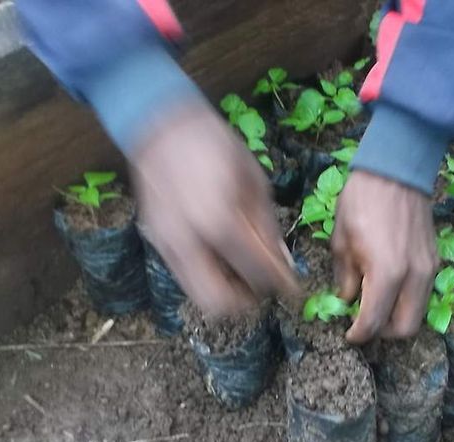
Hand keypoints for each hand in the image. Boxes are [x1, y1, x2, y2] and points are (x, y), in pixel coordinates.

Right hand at [130, 101, 297, 315]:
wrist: (161, 126)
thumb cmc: (215, 146)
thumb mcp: (254, 181)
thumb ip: (267, 226)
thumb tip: (283, 261)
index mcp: (220, 222)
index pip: (258, 273)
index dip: (282, 285)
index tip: (295, 288)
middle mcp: (191, 242)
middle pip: (222, 304)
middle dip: (249, 300)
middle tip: (266, 284)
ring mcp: (168, 246)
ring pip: (200, 297)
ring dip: (228, 295)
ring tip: (245, 274)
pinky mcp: (158, 243)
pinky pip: (187, 279)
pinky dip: (210, 279)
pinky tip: (224, 260)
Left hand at [332, 171, 437, 342]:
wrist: (396, 171)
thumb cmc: (362, 201)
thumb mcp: (342, 241)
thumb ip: (346, 278)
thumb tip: (348, 300)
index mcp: (386, 274)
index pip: (374, 322)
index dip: (359, 334)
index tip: (349, 334)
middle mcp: (413, 277)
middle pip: (405, 328)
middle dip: (383, 332)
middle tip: (364, 322)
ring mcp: (429, 269)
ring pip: (418, 313)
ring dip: (397, 318)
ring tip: (375, 304)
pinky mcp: (435, 260)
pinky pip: (423, 294)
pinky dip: (406, 300)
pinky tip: (389, 287)